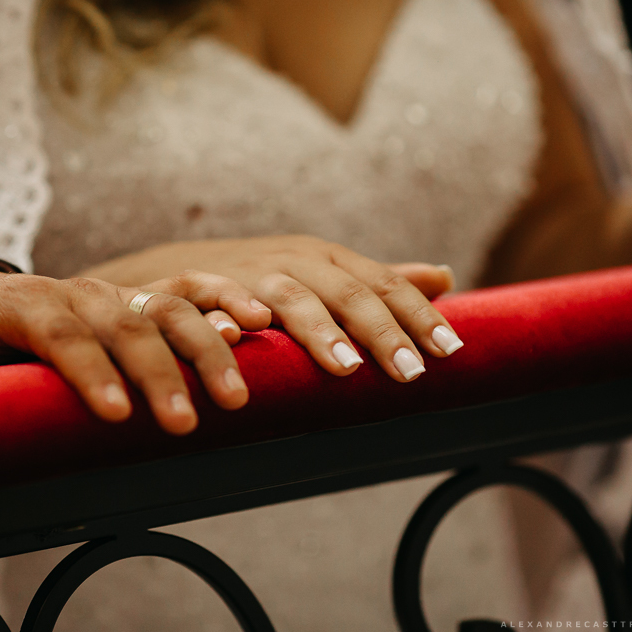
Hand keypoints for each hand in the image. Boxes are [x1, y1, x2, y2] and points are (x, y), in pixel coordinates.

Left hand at [0, 268, 271, 434]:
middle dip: (157, 373)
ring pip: (167, 307)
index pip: (60, 329)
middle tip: (184, 426)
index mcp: (23, 300)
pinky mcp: (138, 300)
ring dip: (205, 348)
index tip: (115, 414)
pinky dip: (224, 303)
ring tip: (235, 399)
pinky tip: (259, 328)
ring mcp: (113, 292)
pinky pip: (189, 291)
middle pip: (125, 322)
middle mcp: (78, 291)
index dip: (88, 369)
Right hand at [83, 236, 461, 382]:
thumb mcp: (325, 275)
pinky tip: (247, 337)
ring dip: (317, 332)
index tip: (450, 351)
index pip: (382, 284)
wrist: (182, 270)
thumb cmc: (265, 280)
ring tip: (345, 369)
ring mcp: (248, 274)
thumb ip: (377, 282)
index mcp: (327, 259)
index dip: (416, 315)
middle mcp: (292, 260)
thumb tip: (445, 277)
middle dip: (379, 331)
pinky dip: (232, 318)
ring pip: (290, 298)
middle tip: (410, 372)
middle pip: (344, 292)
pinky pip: (219, 302)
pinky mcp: (202, 291)